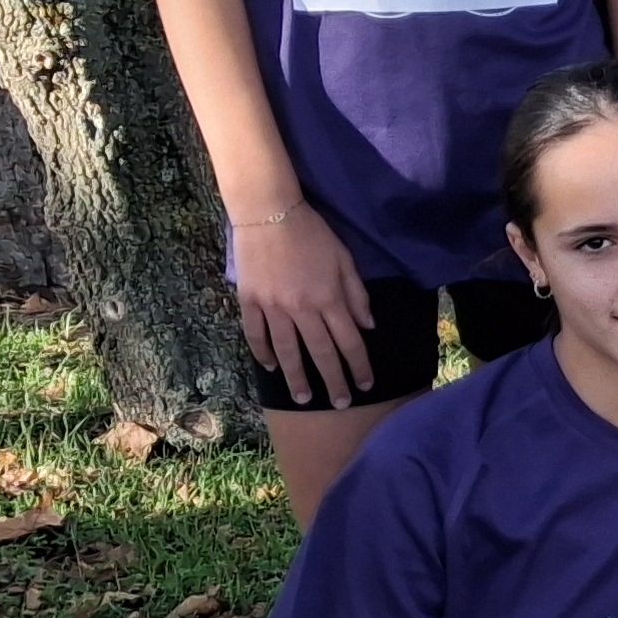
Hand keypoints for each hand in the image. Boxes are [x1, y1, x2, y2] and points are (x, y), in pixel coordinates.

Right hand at [234, 207, 376, 407]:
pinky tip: (270, 368)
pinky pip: (255, 334)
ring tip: (303, 398)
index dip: (359, 366)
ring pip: (286, 351)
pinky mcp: (249, 301)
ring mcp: (272, 307)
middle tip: (339, 404)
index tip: (365, 385)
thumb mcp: (344, 260)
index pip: (350, 342)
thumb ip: (356, 295)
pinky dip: (262, 353)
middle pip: (321, 353)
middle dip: (332, 381)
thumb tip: (367, 327)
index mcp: (329, 299)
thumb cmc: (312, 234)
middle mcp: (302, 309)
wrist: (268, 212)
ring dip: (296, 377)